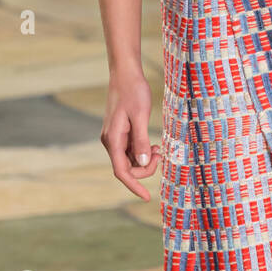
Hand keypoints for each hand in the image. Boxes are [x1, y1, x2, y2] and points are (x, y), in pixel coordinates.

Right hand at [101, 69, 161, 200]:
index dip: (134, 186)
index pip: (122, 171)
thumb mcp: (140, 115)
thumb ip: (140, 140)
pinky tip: (152, 143)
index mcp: (113, 139)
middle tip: (160, 153)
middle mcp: (110, 141)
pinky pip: (131, 150)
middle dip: (145, 167)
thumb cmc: (133, 91)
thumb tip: (143, 162)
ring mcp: (114, 137)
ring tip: (158, 147)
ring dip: (145, 159)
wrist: (125, 73)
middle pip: (127, 168)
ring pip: (130, 160)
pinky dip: (142, 151)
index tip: (147, 197)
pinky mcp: (120, 132)